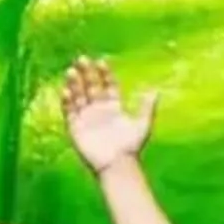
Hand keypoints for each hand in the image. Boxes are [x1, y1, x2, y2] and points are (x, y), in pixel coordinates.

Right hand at [61, 54, 155, 173]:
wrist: (117, 164)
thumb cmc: (131, 146)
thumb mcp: (143, 124)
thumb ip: (148, 107)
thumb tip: (156, 90)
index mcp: (113, 107)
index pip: (107, 85)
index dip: (104, 73)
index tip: (101, 62)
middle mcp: (98, 110)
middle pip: (91, 87)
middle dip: (86, 73)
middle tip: (82, 59)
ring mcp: (86, 118)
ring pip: (78, 96)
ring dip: (75, 84)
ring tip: (71, 71)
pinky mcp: (75, 127)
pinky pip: (69, 112)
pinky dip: (67, 102)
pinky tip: (66, 90)